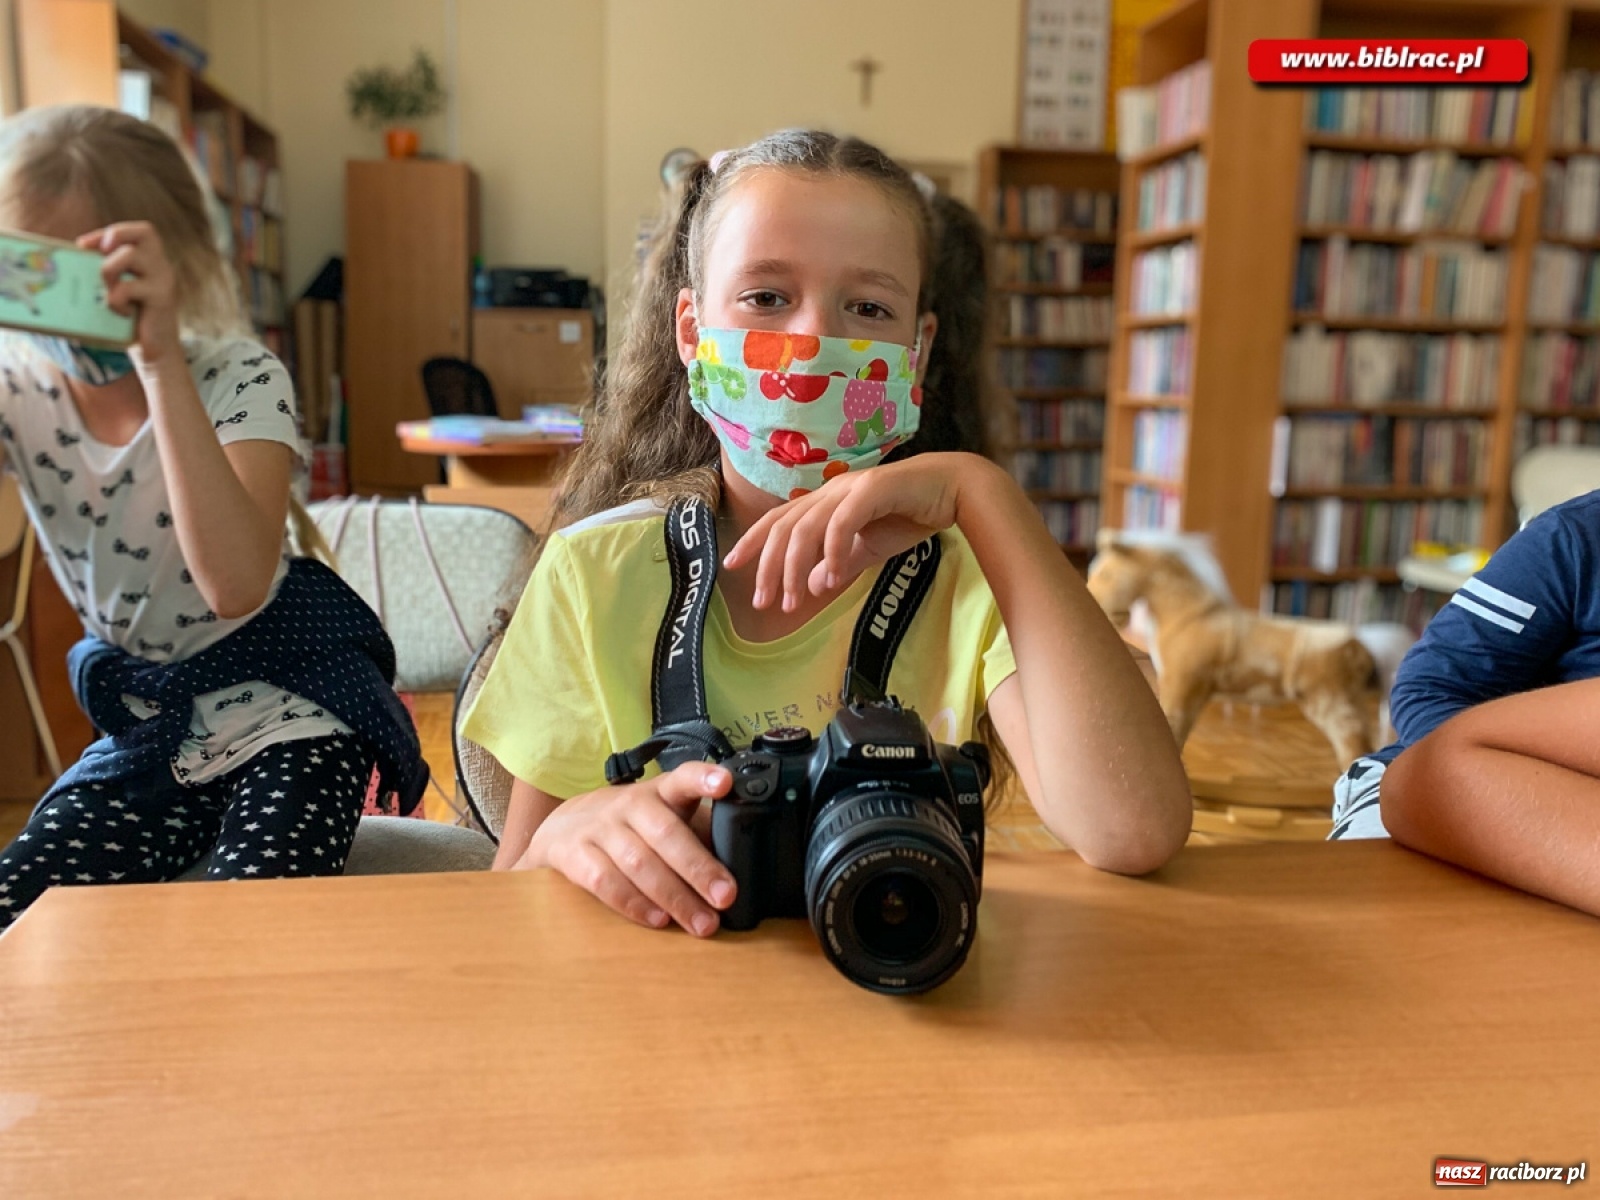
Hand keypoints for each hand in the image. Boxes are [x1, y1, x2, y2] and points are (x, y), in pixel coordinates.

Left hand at [78, 222, 181, 366]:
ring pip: (130, 255)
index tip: (86, 245)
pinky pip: (127, 287)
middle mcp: (163, 267)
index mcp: (154, 262)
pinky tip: (120, 312)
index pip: (143, 231)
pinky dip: (116, 299)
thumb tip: (77, 256)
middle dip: (112, 240)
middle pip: (144, 232)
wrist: (154, 352)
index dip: (116, 231)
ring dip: (108, 271)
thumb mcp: (119, 289)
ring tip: (108, 292)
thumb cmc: (132, 320)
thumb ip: (109, 271)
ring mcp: (164, 281)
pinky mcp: (162, 298)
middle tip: (98, 255)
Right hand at [521, 761, 736, 935]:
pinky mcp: (574, 853)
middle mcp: (630, 804)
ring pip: (639, 862)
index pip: (683, 777)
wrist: (563, 827)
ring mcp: (600, 827)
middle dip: (699, 868)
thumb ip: (697, 836)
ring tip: (701, 923)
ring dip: (674, 897)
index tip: (726, 782)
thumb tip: (743, 870)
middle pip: (666, 833)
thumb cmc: (631, 827)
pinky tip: (657, 920)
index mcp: (660, 792)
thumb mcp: (662, 817)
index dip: (703, 778)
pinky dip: (633, 904)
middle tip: (726, 897)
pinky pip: (605, 881)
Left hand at [723, 452, 991, 611]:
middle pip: (784, 529)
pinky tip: (830, 579)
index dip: (752, 542)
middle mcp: (830, 491)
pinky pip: (843, 524)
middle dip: (768, 567)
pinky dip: (832, 552)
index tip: (730, 566)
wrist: (950, 489)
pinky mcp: (873, 490)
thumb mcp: (866, 549)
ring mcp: (850, 489)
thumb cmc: (907, 515)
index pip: (777, 521)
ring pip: (806, 528)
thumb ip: (838, 566)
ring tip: (792, 601)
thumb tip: (811, 588)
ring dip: (794, 568)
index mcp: (824, 502)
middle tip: (762, 602)